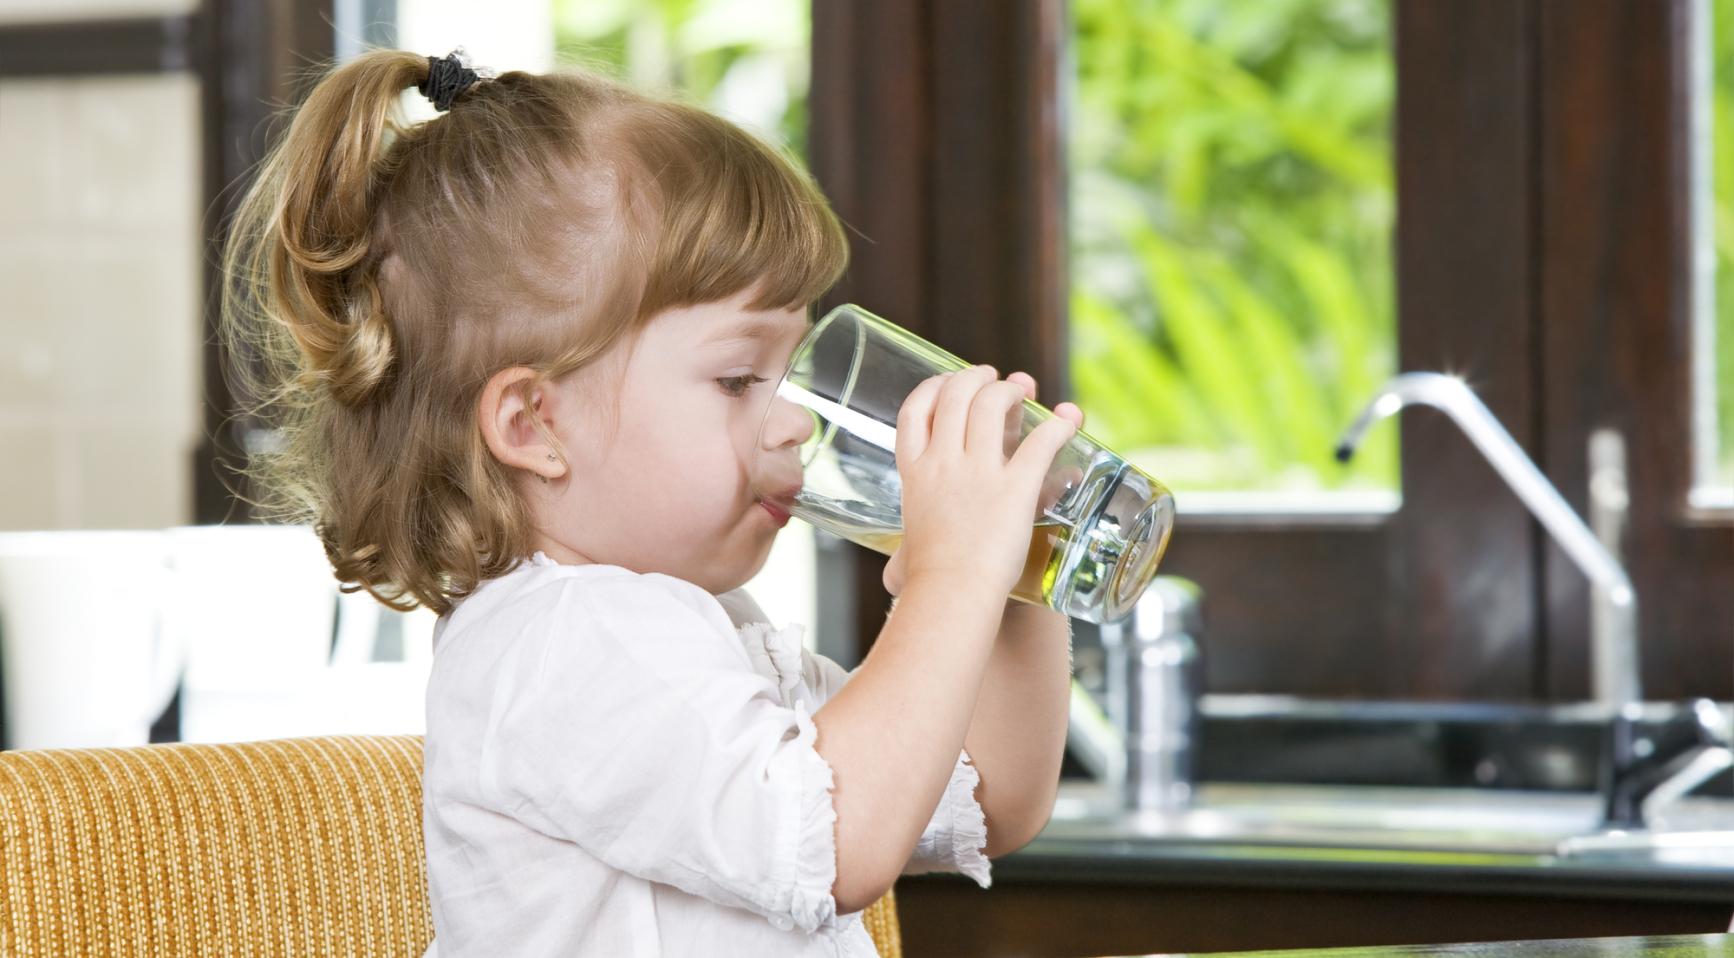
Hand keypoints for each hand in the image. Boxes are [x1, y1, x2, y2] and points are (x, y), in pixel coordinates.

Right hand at [883, 369, 1081, 597]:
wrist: (952, 594)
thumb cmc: (929, 582)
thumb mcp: (905, 554)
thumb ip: (902, 558)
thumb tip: (893, 579)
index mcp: (915, 473)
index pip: (913, 413)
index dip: (931, 389)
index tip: (945, 383)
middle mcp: (943, 462)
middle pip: (954, 396)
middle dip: (974, 377)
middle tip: (991, 377)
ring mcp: (979, 472)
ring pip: (992, 405)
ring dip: (1009, 390)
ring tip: (1021, 388)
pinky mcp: (1016, 487)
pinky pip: (1040, 443)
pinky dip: (1058, 427)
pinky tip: (1068, 421)